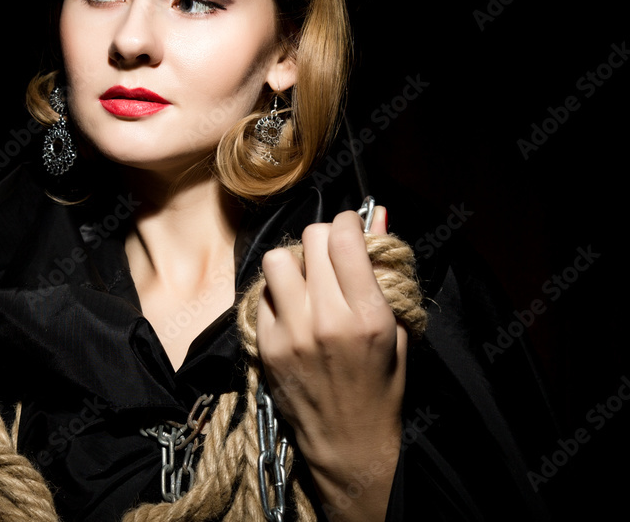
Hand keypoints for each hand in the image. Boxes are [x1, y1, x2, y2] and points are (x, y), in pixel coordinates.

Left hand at [256, 206, 404, 519]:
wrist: (347, 443)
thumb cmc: (381, 386)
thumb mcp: (398, 330)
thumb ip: (385, 272)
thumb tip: (376, 216)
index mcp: (367, 316)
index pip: (343, 239)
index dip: (346, 222)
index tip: (348, 226)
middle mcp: (327, 319)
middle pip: (310, 240)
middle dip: (323, 238)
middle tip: (330, 253)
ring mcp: (292, 332)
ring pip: (278, 260)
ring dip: (294, 261)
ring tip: (307, 277)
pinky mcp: (266, 344)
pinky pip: (262, 293)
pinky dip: (277, 292)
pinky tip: (292, 305)